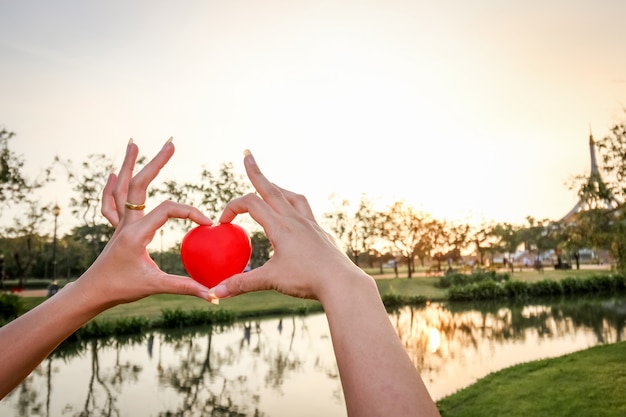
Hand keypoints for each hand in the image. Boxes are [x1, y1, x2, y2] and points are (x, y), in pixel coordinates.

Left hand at [77, 138, 213, 305]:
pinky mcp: (117, 229)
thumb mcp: (155, 286)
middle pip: (140, 184)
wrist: (91, 292)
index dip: (190, 213)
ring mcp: (119, 224)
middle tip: (171, 143)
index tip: (208, 224)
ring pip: (122, 187)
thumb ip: (185, 287)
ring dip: (128, 164)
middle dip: (156, 162)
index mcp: (136, 233)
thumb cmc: (121, 289)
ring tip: (134, 143)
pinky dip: (112, 186)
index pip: (167, 210)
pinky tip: (114, 174)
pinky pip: (111, 202)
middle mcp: (126, 223)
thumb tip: (214, 294)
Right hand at [215, 150, 370, 302]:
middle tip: (247, 154)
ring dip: (277, 188)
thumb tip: (214, 293)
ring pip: (292, 196)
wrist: (342, 282)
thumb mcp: (270, 280)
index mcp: (281, 226)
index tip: (223, 222)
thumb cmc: (307, 280)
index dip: (233, 207)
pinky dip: (294, 206)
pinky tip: (294, 215)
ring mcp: (310, 224)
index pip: (251, 204)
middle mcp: (296, 220)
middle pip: (271, 189)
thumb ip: (241, 283)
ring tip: (270, 186)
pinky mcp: (320, 233)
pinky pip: (305, 211)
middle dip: (256, 172)